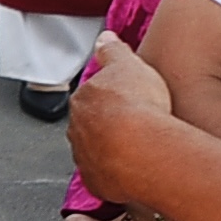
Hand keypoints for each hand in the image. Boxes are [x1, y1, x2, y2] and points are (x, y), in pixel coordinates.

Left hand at [60, 30, 179, 201]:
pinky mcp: (97, 181)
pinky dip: (118, 173)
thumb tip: (104, 38)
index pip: (91, 97)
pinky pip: (106, 176)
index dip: (111, 98)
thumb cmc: (138, 106)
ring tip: (138, 148)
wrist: (143, 148)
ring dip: (111, 150)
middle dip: (108, 125)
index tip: (125, 101)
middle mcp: (77, 129)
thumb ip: (112, 50)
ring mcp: (85, 157)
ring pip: (96, 151)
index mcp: (83, 99)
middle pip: (91, 126)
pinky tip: (136, 168)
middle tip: (135, 125)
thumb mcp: (128, 63)